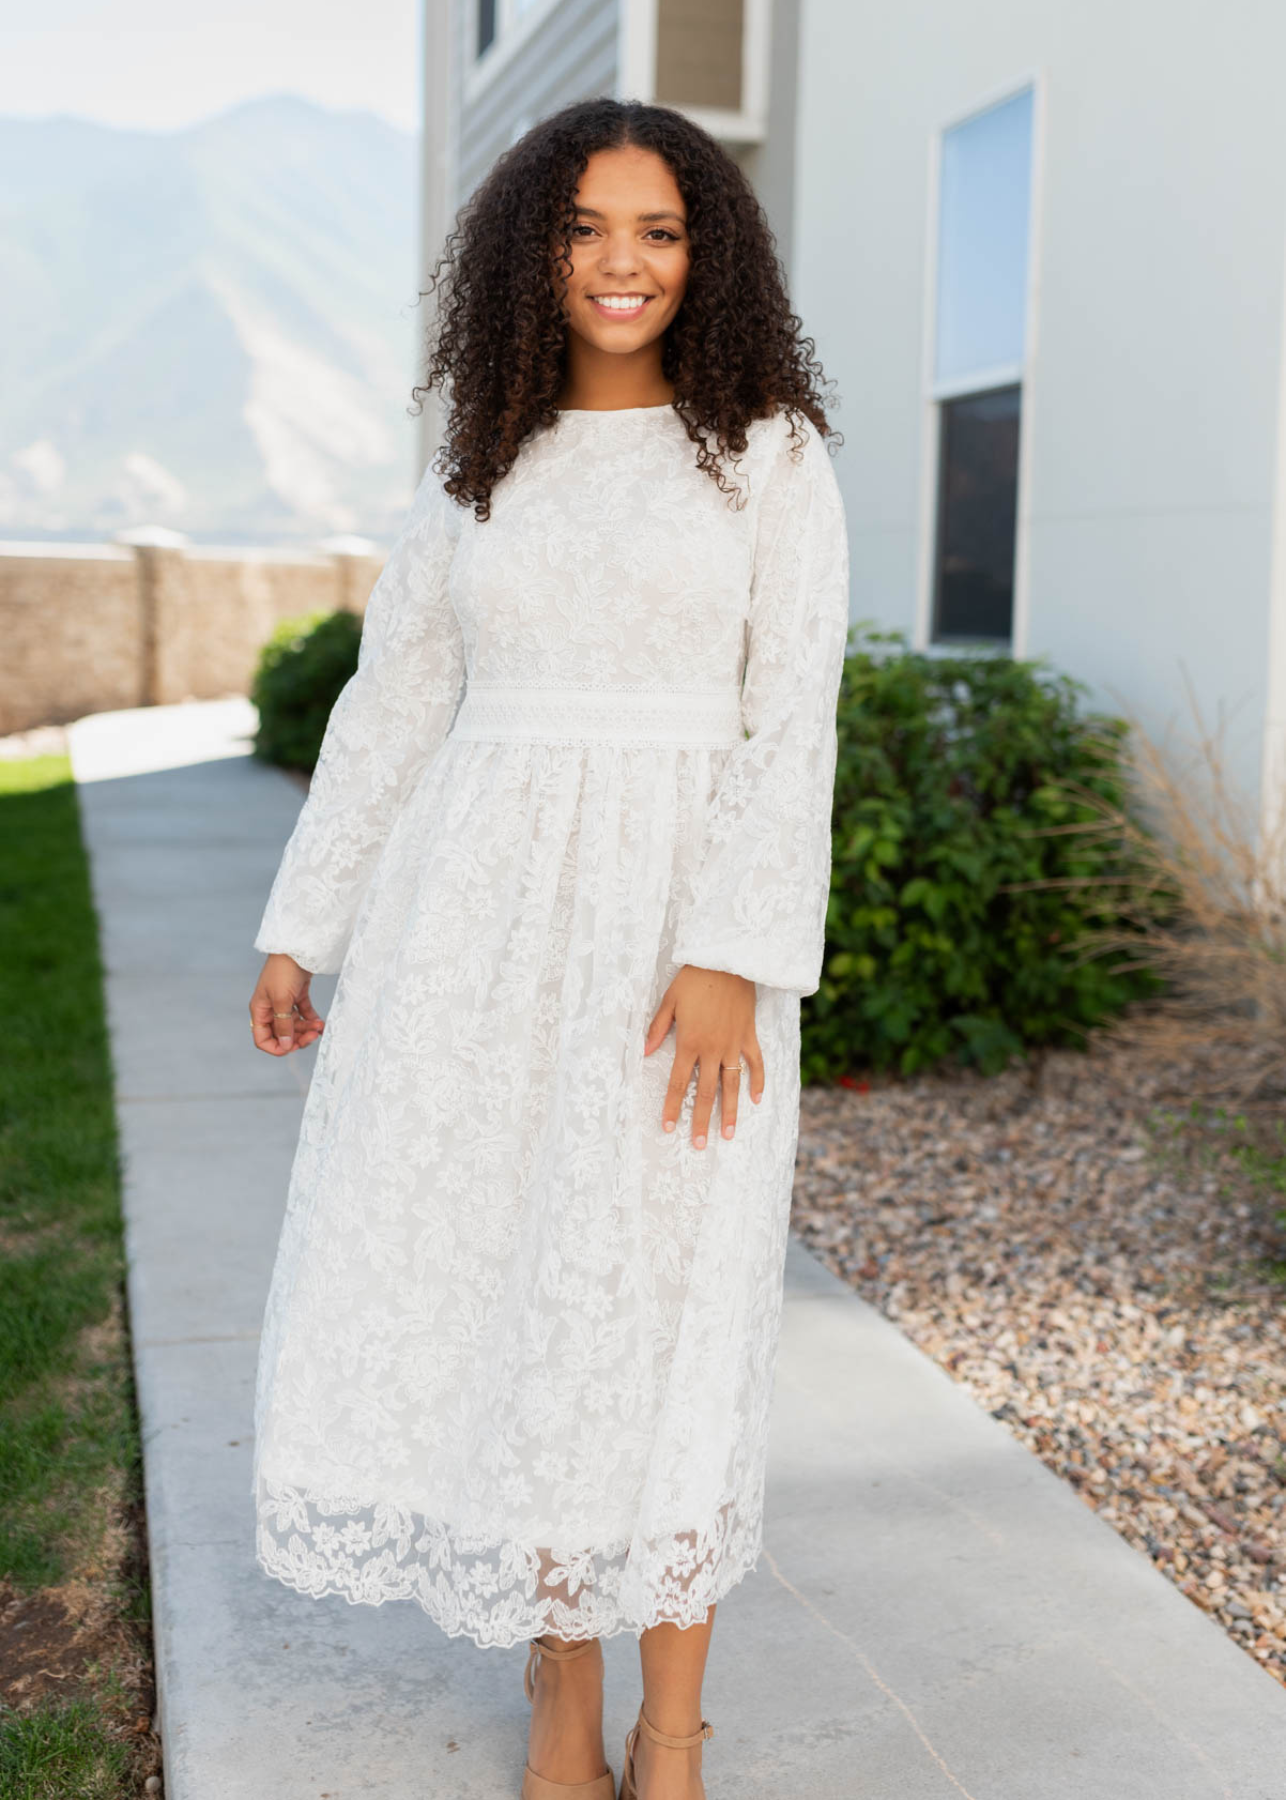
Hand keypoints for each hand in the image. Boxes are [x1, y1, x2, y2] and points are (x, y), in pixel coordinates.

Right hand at [249, 953, 325, 1054]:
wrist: (299, 947)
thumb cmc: (284, 971)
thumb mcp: (282, 1000)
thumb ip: (283, 1025)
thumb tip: (285, 1046)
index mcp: (260, 1010)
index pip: (262, 1038)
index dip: (276, 1047)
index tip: (293, 1047)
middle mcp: (270, 1008)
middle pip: (281, 1034)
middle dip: (297, 1038)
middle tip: (313, 1036)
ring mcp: (284, 1002)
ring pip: (294, 1025)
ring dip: (307, 1029)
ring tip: (320, 1027)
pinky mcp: (297, 995)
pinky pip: (304, 1014)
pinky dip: (312, 1020)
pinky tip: (321, 1023)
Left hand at [644, 966, 764, 1146]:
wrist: (727, 960)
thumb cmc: (694, 979)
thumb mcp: (669, 1001)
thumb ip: (657, 1028)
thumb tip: (644, 1052)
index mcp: (689, 1042)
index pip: (679, 1083)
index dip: (674, 1107)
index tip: (669, 1128)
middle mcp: (712, 1049)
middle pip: (706, 1092)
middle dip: (701, 1120)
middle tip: (699, 1145)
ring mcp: (733, 1044)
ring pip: (732, 1085)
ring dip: (730, 1111)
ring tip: (728, 1134)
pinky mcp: (749, 1035)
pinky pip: (755, 1063)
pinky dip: (758, 1081)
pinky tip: (757, 1100)